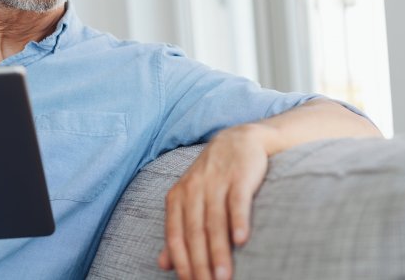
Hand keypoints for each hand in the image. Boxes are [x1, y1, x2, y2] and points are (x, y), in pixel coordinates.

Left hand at [158, 124, 270, 279]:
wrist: (239, 139)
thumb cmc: (213, 177)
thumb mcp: (190, 199)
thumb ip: (178, 230)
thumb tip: (163, 264)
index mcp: (177, 196)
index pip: (175, 235)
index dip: (181, 262)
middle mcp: (193, 188)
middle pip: (195, 232)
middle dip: (201, 264)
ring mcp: (216, 181)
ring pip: (215, 221)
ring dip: (220, 251)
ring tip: (224, 277)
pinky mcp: (239, 175)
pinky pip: (237, 201)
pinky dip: (238, 221)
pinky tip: (241, 240)